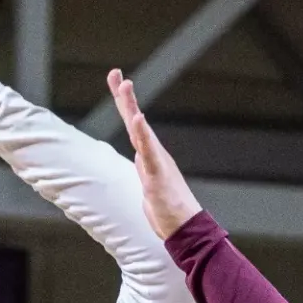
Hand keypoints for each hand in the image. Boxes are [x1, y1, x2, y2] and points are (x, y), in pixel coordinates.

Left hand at [108, 69, 202, 239]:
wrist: (186, 228)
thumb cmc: (169, 209)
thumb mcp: (150, 182)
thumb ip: (145, 166)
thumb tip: (139, 156)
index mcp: (150, 155)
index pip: (134, 125)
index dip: (125, 103)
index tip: (117, 80)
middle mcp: (154, 154)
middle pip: (135, 121)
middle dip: (125, 97)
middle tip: (116, 74)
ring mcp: (156, 163)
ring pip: (140, 132)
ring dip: (132, 108)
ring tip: (126, 86)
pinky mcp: (157, 176)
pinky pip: (148, 152)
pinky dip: (143, 134)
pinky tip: (138, 118)